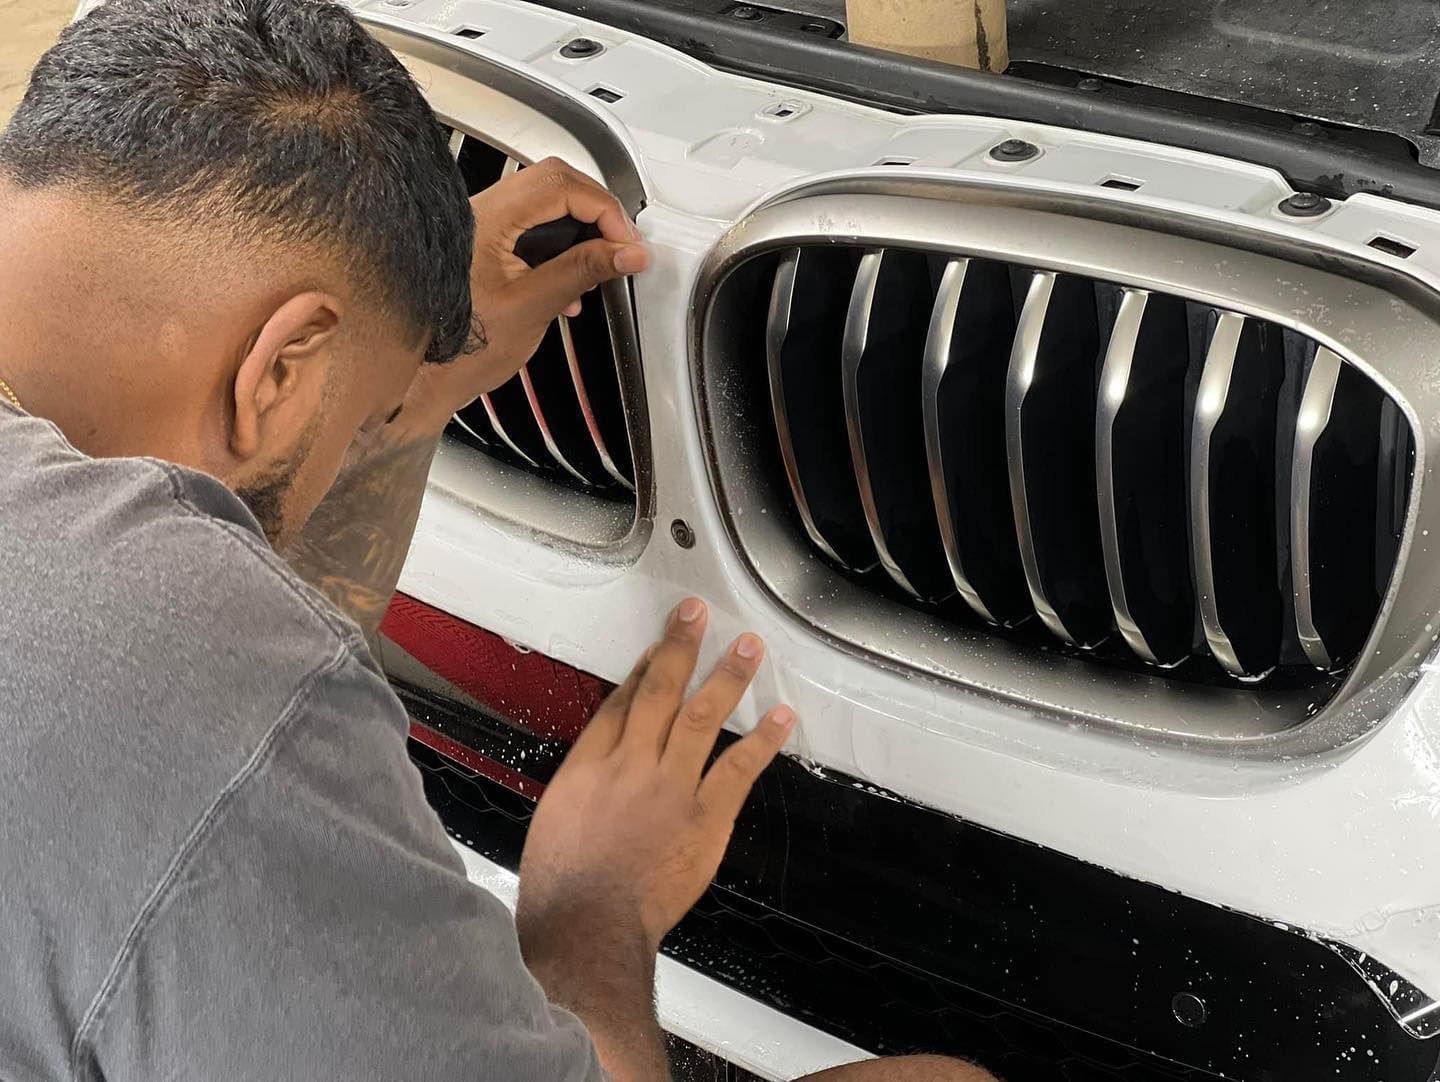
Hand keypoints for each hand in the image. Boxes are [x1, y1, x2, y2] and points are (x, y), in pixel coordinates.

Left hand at [402, 158, 649, 433]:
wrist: (425, 380)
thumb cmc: (461, 351)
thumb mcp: (535, 307)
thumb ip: (583, 271)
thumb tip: (625, 252)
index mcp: (486, 221)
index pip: (560, 187)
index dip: (604, 210)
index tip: (626, 242)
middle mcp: (478, 214)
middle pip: (554, 183)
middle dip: (596, 212)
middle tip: (620, 245)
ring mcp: (479, 228)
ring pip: (543, 203)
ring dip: (579, 228)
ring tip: (599, 264)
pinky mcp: (483, 246)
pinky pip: (529, 227)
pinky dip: (558, 245)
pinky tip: (570, 280)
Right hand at [516, 599, 796, 961]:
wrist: (586, 926)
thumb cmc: (563, 887)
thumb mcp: (556, 821)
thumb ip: (584, 790)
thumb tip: (600, 778)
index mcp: (588, 766)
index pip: (620, 703)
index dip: (642, 669)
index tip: (658, 646)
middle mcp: (630, 764)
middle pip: (657, 691)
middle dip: (678, 647)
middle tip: (697, 613)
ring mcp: (670, 787)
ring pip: (700, 716)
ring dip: (727, 677)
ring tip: (748, 647)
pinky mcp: (704, 816)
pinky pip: (737, 769)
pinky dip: (761, 741)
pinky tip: (780, 718)